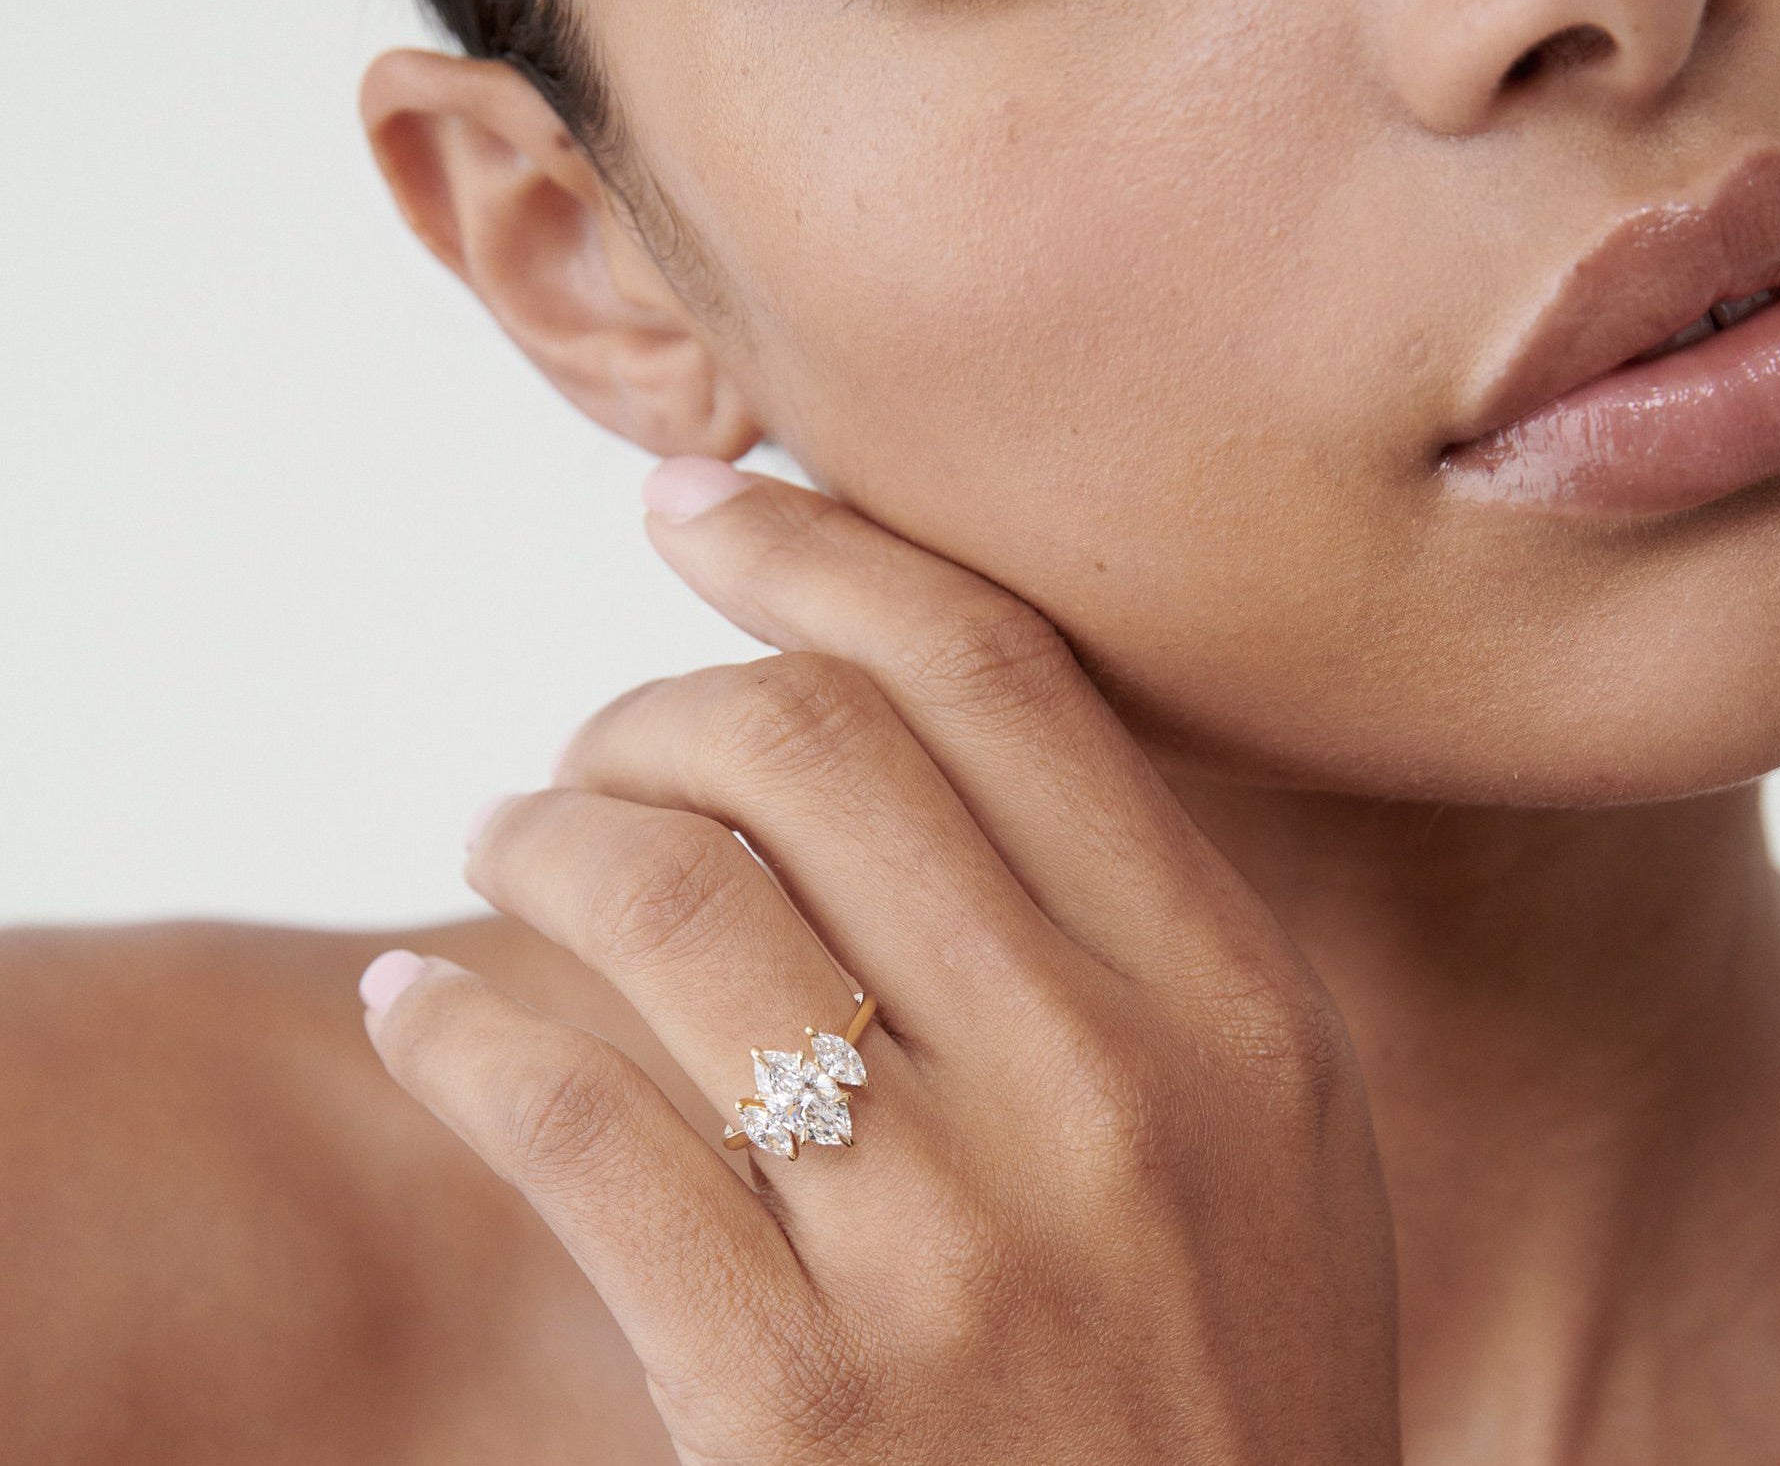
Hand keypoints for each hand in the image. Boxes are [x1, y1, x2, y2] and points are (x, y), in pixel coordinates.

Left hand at [358, 458, 1400, 1463]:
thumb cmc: (1225, 1388)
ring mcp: (949, 1244)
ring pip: (671, 898)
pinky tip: (411, 1001)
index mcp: (1226, 997)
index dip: (825, 552)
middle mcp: (1101, 1085)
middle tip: (598, 741)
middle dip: (658, 697)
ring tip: (506, 841)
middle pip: (811, 746)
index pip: (993, 675)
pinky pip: (567, 1129)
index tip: (702, 504)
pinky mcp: (794, 1400)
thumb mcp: (1267, 1130)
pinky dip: (451, 1029)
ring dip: (541, 834)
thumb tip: (904, 718)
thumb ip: (1131, 922)